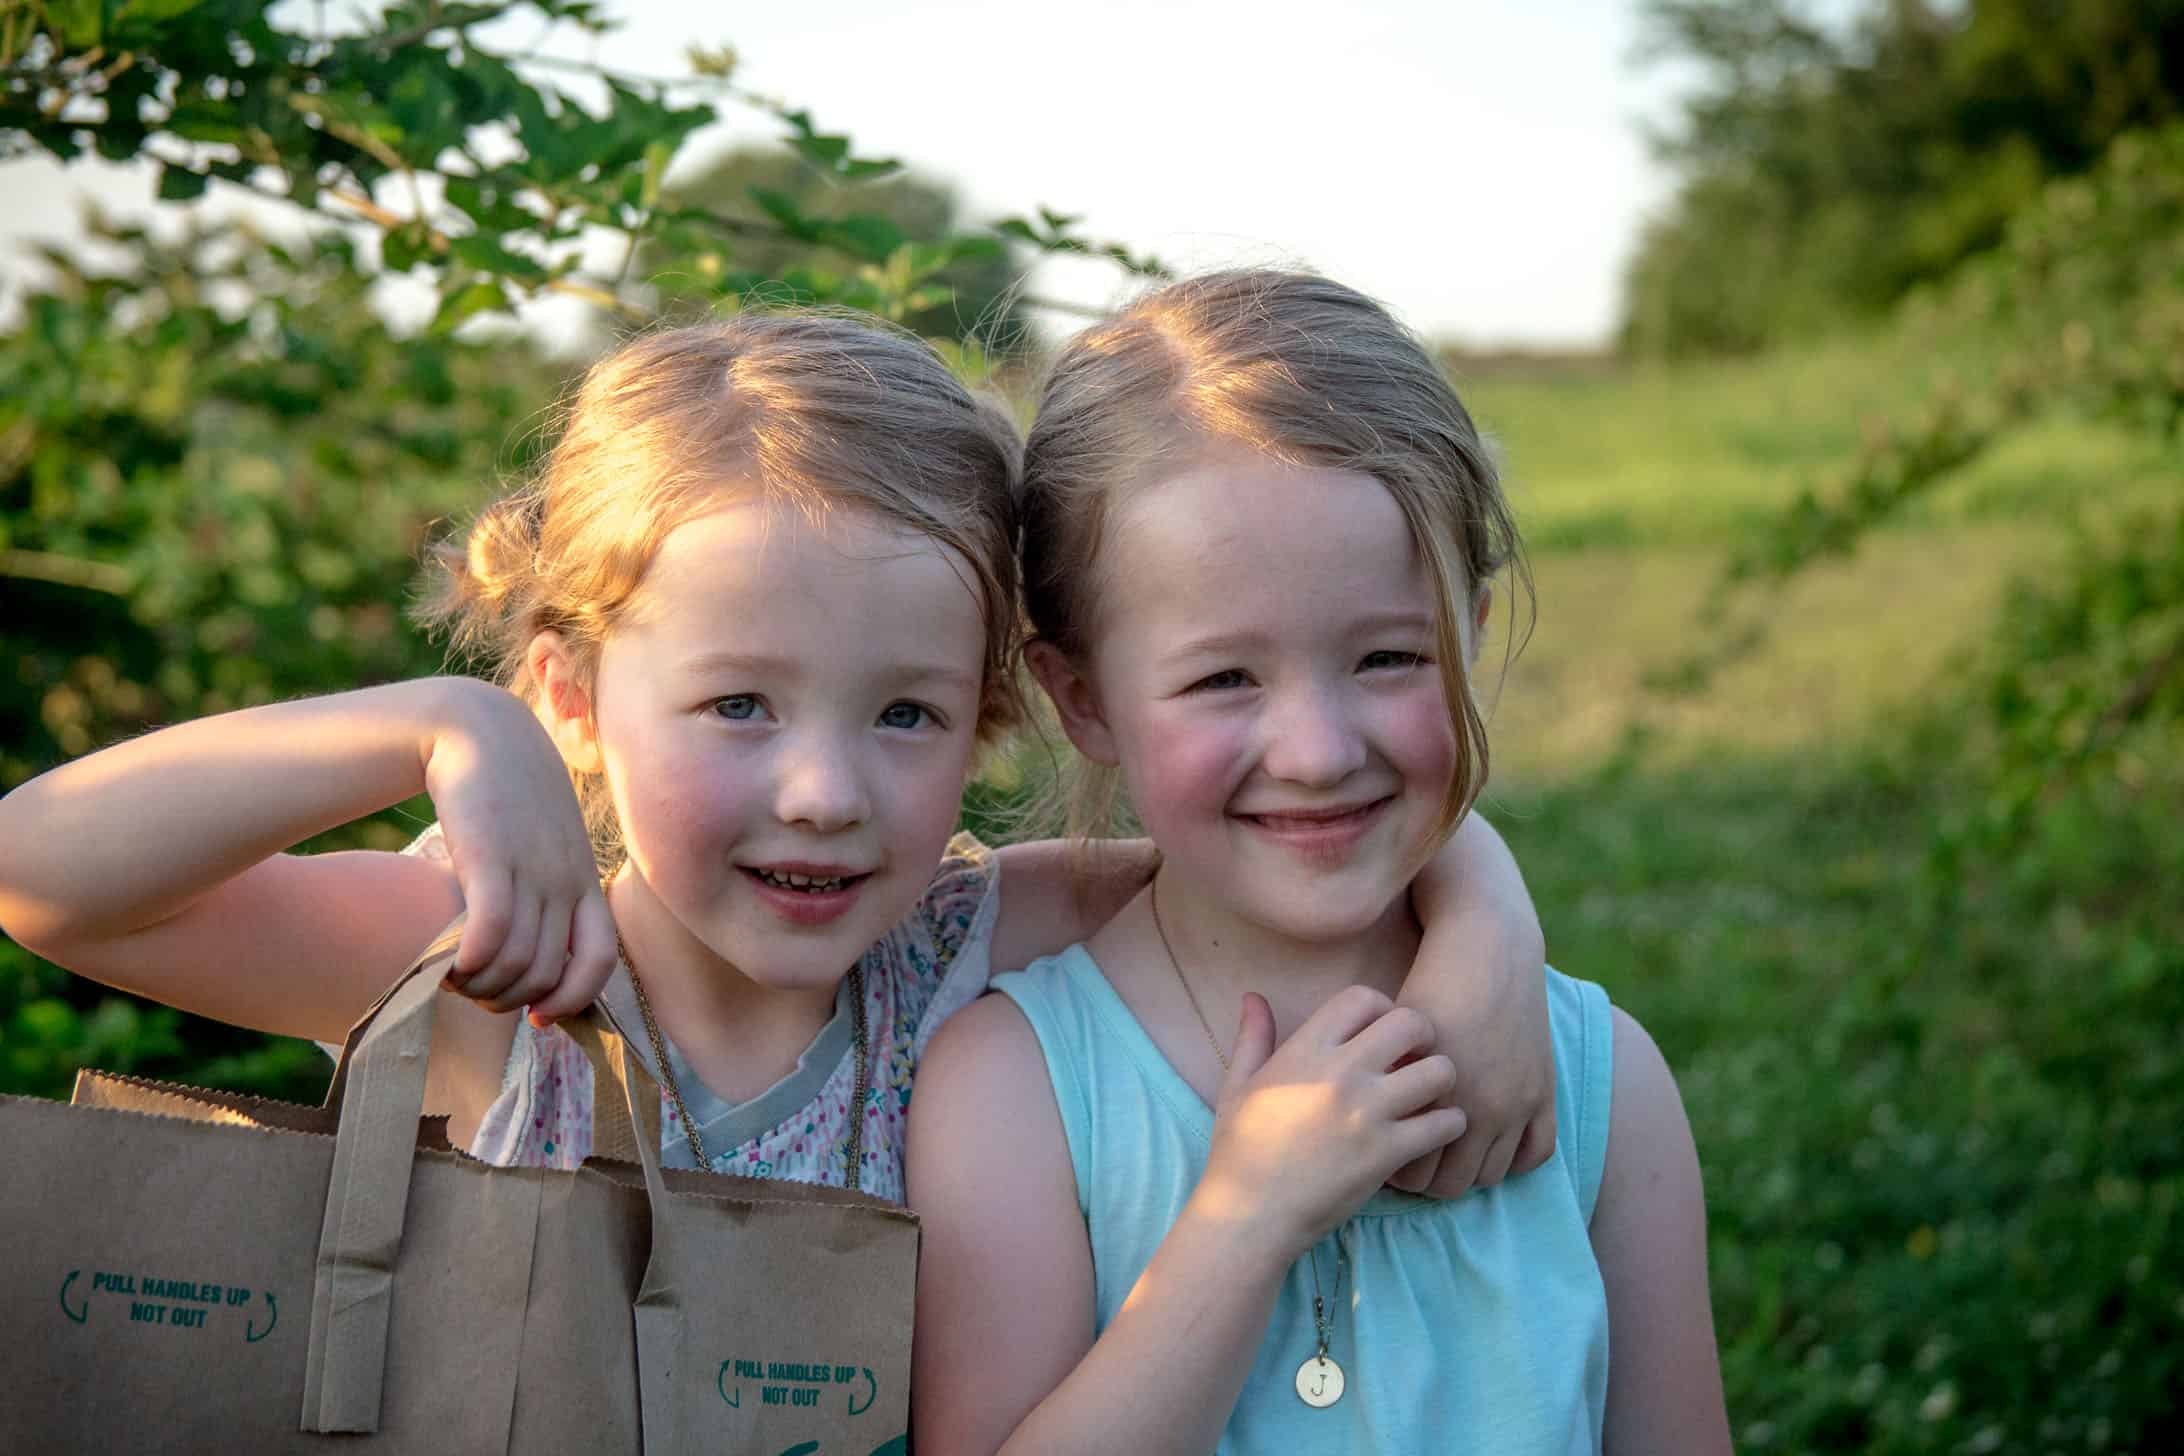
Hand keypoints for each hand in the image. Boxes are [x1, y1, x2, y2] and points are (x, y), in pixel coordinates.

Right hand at [422, 682, 617, 1024]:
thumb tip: (525, 944)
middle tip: (474, 995)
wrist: (478, 729)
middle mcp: (565, 880)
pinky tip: (447, 965)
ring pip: (518, 962)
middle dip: (509, 1001)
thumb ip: (546, 885)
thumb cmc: (507, 792)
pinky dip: (470, 963)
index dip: (572, 999)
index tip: (537, 1015)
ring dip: (482, 987)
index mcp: (584, 879)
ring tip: (454, 979)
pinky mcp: (491, 858)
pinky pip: (490, 933)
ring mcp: (532, 870)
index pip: (600, 960)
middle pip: (548, 973)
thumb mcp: (543, 840)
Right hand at [1195, 987, 1469, 1259]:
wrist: (1250, 1213)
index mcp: (1305, 1050)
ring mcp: (1368, 1113)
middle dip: (1422, 1035)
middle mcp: (1341, 1073)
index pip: (1363, 996)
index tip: (1382, 1032)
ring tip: (1430, 1095)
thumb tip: (1253, 996)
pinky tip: (1434, 1131)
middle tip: (1417, 1057)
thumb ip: (1254, 1036)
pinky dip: (1449, 1124)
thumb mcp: (1239, 1084)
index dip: (1382, 1007)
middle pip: (1412, 1023)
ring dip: (1441, 1079)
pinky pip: (1445, 1123)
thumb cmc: (1240, 1149)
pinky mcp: (1387, 1153)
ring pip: (1440, 1070)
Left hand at [1387, 936, 1555, 1197]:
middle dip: (1428, 1180)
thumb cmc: (1427, 985)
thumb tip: (1358, 1125)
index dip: (1394, 1171)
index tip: (1386, 1157)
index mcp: (1429, 1095)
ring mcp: (1515, 1102)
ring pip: (1490, 1176)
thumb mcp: (1390, 1034)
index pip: (1409, 1173)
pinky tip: (1489, 1146)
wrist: (1486, 948)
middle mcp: (1475, 1105)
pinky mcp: (1543, 1091)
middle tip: (1414, 1164)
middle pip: (1449, 1185)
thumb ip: (1377, 1083)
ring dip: (1468, 1171)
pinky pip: (1536, 1154)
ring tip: (1448, 1155)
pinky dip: (1512, 1160)